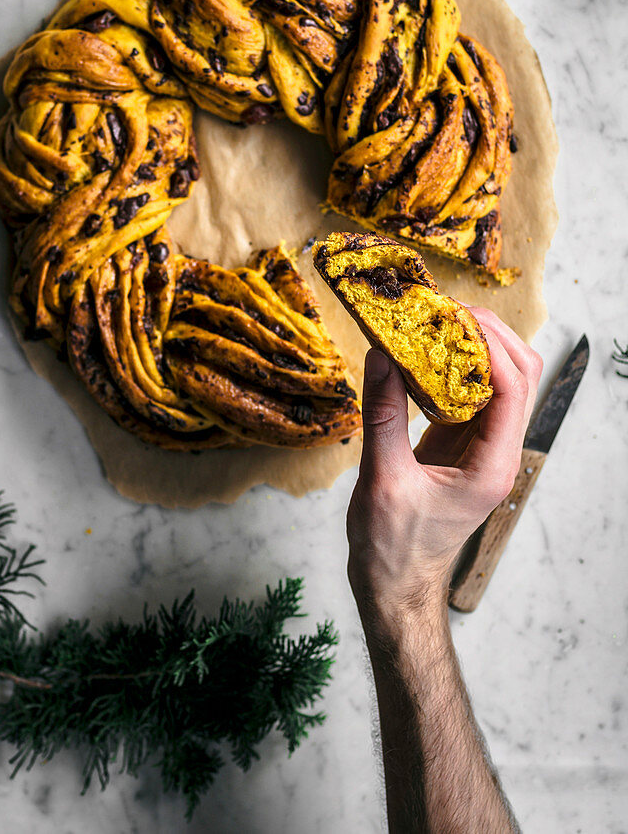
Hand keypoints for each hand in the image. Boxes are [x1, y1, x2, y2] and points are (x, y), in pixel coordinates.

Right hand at [347, 307, 542, 623]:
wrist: (395, 588)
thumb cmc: (393, 551)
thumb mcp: (382, 480)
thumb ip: (383, 415)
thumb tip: (382, 354)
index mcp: (493, 465)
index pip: (512, 388)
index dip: (487, 345)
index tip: (450, 317)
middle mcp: (497, 453)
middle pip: (518, 375)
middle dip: (487, 335)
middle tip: (442, 311)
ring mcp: (481, 448)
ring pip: (496, 380)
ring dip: (470, 347)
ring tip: (431, 323)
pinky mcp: (459, 446)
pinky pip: (466, 394)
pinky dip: (448, 367)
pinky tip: (419, 353)